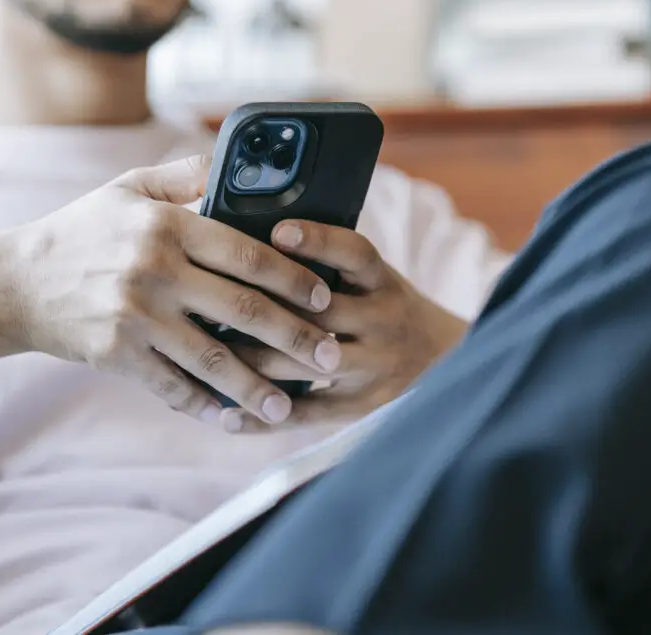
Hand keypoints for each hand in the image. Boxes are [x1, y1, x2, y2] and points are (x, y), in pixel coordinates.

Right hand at [2, 156, 342, 428]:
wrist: (14, 282)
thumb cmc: (81, 231)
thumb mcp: (128, 188)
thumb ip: (186, 175)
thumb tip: (240, 164)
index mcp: (167, 225)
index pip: (248, 254)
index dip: (295, 278)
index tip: (325, 297)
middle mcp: (154, 269)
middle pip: (244, 310)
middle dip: (297, 338)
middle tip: (333, 358)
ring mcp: (134, 316)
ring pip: (213, 359)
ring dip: (258, 387)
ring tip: (290, 407)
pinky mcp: (116, 355)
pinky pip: (172, 387)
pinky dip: (205, 406)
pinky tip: (233, 420)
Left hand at [226, 220, 467, 431]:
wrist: (447, 360)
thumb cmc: (386, 308)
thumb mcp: (375, 279)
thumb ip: (331, 265)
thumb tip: (256, 239)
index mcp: (383, 282)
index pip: (355, 254)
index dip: (319, 240)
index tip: (278, 231)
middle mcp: (383, 322)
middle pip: (319, 315)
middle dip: (260, 310)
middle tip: (206, 301)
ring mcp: (374, 367)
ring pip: (304, 365)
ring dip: (250, 361)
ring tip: (203, 354)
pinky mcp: (362, 407)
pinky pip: (307, 414)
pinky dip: (263, 418)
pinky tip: (224, 416)